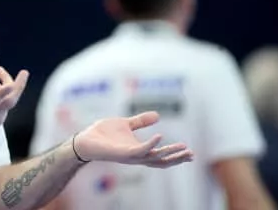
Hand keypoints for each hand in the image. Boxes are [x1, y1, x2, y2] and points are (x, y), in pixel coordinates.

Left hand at [73, 111, 192, 167]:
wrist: (85, 139)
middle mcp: (136, 156)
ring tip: (183, 147)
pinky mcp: (123, 153)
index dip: (176, 155)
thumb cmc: (103, 133)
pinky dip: (151, 144)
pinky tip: (160, 136)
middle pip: (161, 161)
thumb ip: (140, 121)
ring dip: (169, 153)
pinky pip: (140, 151)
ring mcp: (130, 156)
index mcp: (139, 150)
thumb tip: (158, 115)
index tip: (191, 152)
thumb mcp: (126, 124)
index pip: (161, 156)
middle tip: (192, 153)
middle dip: (177, 158)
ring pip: (154, 158)